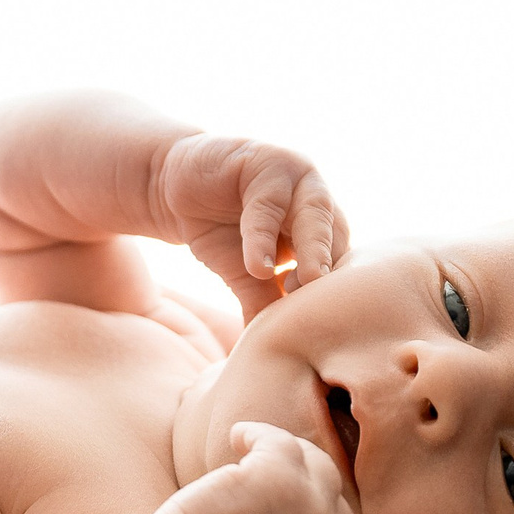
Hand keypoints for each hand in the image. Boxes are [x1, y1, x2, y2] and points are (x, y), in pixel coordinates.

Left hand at [152, 423, 373, 513]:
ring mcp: (313, 509)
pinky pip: (279, 440)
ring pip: (316, 463)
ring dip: (285, 456)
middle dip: (305, 489)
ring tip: (250, 451)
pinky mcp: (281, 478)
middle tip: (269, 482)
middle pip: (336, 499)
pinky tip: (237, 436)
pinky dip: (256, 434)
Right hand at [153, 132, 347, 320]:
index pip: (340, 259)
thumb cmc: (218, 230)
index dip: (333, 289)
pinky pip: (268, 203)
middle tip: (331, 304)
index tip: (322, 321)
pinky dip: (263, 237)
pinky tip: (257, 264)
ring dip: (312, 249)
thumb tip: (274, 351)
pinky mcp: (266, 162)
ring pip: (314, 214)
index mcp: (321, 227)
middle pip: (337, 236)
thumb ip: (265, 302)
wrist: (173, 189)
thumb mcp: (244, 272)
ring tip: (304, 283)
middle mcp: (315, 199)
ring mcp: (295, 177)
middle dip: (334, 270)